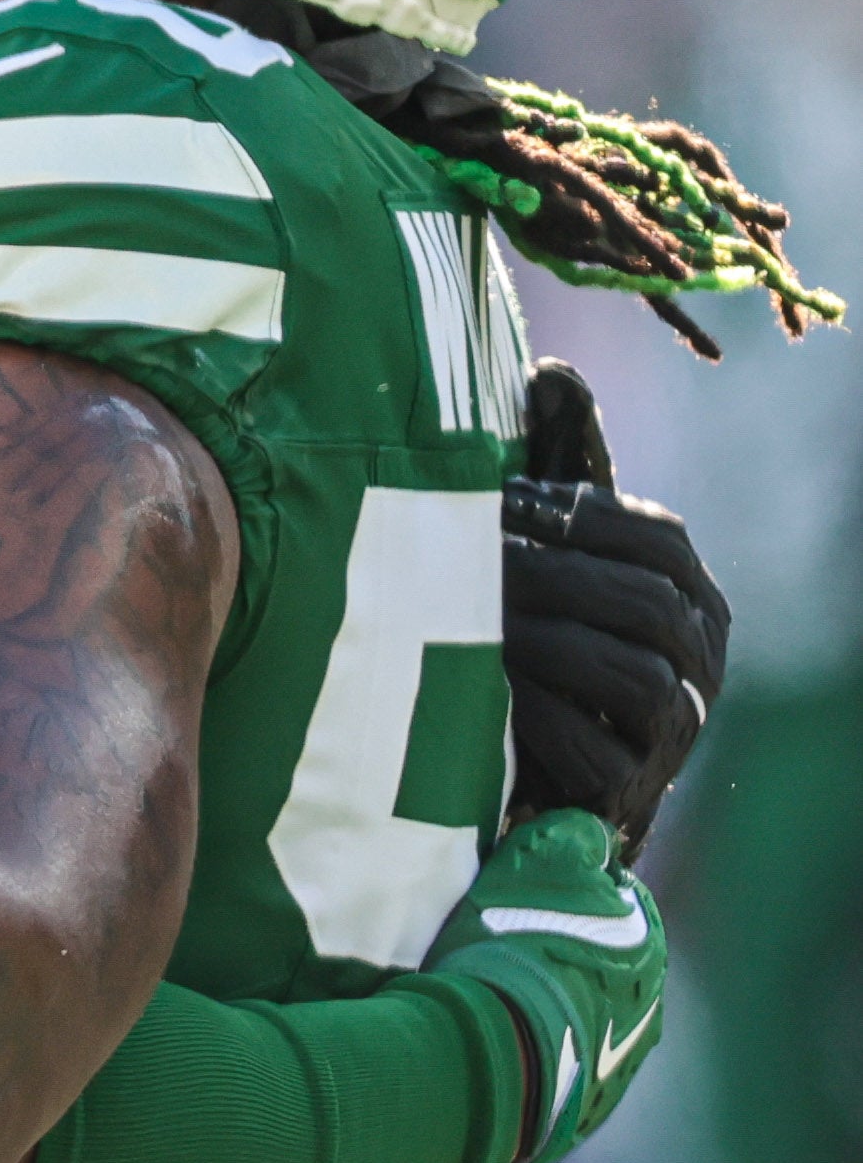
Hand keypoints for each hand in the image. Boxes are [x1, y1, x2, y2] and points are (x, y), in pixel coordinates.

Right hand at [425, 809, 661, 1162]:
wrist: (486, 1059)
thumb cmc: (514, 952)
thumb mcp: (540, 863)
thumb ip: (574, 838)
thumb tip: (593, 834)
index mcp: (647, 950)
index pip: (621, 906)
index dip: (576, 894)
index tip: (531, 895)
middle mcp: (648, 1012)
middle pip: (605, 969)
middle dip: (567, 957)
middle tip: (509, 951)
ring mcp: (616, 1070)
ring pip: (585, 1024)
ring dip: (552, 1012)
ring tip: (497, 1007)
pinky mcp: (577, 1114)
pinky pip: (558, 1072)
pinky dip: (535, 1058)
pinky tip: (497, 1050)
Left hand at [505, 361, 720, 855]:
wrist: (520, 774)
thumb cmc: (534, 639)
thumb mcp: (548, 554)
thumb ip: (558, 472)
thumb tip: (552, 370)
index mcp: (688, 594)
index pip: (658, 536)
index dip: (578, 512)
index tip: (497, 497)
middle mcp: (698, 659)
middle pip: (644, 600)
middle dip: (549, 571)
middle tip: (464, 553)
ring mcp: (672, 730)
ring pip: (630, 672)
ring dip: (542, 640)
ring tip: (465, 617)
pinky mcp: (628, 793)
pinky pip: (595, 750)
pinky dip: (534, 717)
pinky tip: (477, 691)